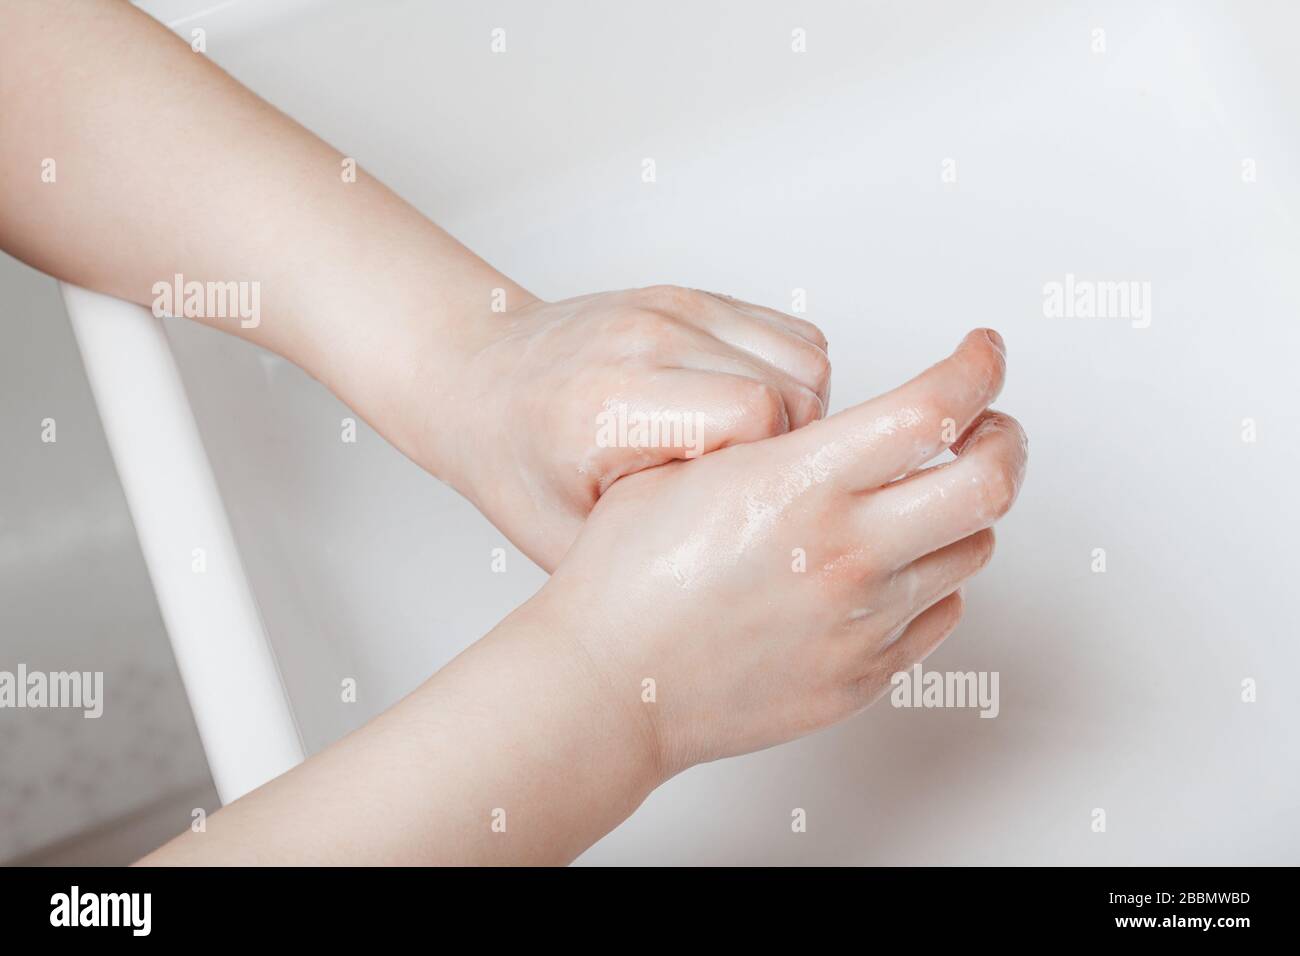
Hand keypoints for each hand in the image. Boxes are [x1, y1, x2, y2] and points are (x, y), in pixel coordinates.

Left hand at [432, 285, 830, 570]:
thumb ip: (654, 552)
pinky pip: (790, 333)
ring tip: (748, 453)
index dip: (765, 472)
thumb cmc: (518, 467)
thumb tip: (751, 573)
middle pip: (796, 383)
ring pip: (806, 354)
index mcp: (613, 405)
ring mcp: (672, 306)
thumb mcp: (570, 542)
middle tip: (747, 488)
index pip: (756, 415)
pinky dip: (789, 377)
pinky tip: (744, 417)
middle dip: (792, 447)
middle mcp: (647, 339)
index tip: (735, 505)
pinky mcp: (691, 295)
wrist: (476, 381)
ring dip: (800, 410)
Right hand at [532, 329, 1025, 778]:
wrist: (606, 686)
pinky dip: (932, 581)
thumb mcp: (685, 469)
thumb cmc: (625, 578)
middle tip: (988, 425)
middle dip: (1005, 438)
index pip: (934, 408)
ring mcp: (862, 623)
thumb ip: (770, 440)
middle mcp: (847, 553)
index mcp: (800, 485)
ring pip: (973, 549)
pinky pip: (940, 616)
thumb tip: (833, 421)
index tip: (983, 353)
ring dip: (962, 512)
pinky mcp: (862, 676)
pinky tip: (890, 569)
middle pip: (991, 482)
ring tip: (922, 500)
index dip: (977, 368)